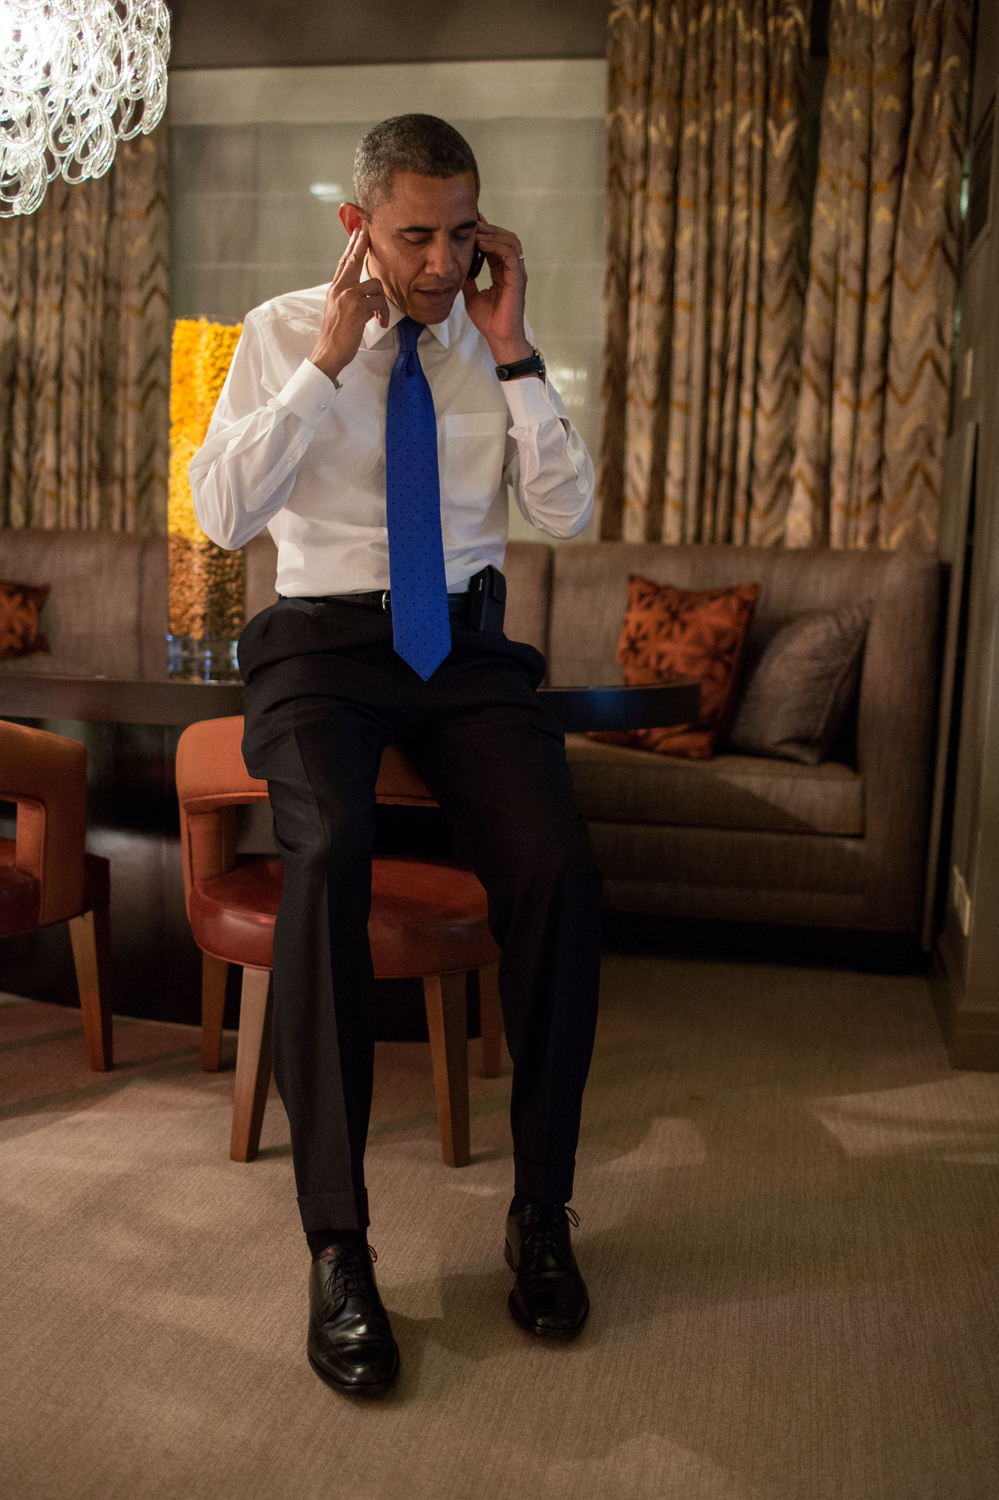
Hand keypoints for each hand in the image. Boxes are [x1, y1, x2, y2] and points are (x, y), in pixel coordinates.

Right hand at [308, 225, 388, 382]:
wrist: (328, 352)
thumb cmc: (336, 336)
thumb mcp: (340, 312)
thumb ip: (352, 299)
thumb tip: (368, 297)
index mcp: (335, 289)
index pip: (344, 262)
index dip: (352, 244)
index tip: (358, 229)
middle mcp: (339, 289)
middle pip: (354, 259)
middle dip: (362, 242)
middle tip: (368, 226)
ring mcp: (348, 296)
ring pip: (376, 285)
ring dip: (382, 303)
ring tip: (379, 317)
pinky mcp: (358, 307)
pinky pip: (380, 302)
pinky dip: (383, 313)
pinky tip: (379, 322)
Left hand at [463, 217, 532, 365]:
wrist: (498, 336)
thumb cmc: (489, 320)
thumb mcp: (471, 295)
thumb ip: (468, 280)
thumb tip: (457, 268)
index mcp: (502, 272)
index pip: (495, 246)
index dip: (484, 233)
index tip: (469, 225)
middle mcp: (512, 269)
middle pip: (505, 238)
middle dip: (489, 228)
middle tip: (472, 223)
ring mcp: (516, 272)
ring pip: (511, 241)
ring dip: (493, 233)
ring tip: (476, 231)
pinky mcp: (518, 277)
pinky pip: (510, 253)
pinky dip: (496, 244)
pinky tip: (482, 243)